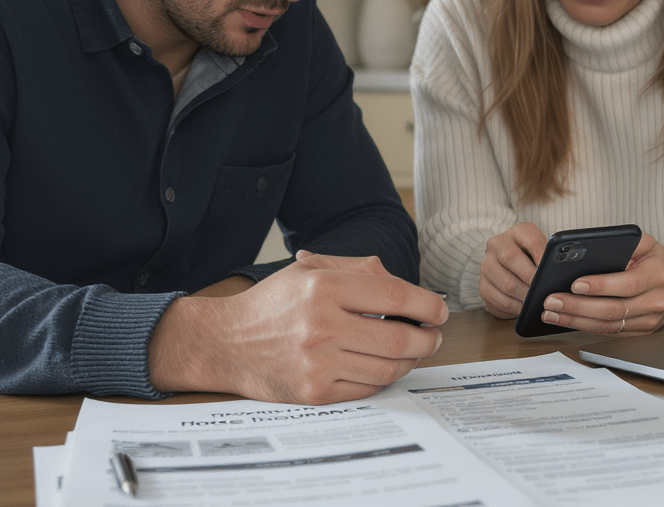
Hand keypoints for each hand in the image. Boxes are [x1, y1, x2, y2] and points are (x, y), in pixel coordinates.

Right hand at [147, 251, 447, 403]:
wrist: (225, 343)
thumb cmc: (272, 304)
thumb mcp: (308, 271)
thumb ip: (357, 270)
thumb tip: (406, 286)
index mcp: (323, 287)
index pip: (396, 298)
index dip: (428, 306)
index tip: (438, 311)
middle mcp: (322, 326)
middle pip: (401, 339)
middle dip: (428, 339)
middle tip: (433, 336)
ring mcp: (319, 363)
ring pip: (389, 368)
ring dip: (410, 361)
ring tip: (412, 351)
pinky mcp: (316, 392)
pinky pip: (368, 388)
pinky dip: (383, 378)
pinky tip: (382, 366)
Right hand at [477, 222, 547, 318]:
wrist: (512, 274)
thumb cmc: (533, 262)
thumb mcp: (542, 253)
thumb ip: (549, 259)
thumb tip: (557, 274)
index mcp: (518, 232)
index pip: (531, 240)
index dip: (542, 256)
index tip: (552, 271)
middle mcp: (498, 244)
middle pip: (511, 258)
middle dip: (531, 278)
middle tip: (545, 291)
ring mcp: (487, 265)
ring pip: (507, 283)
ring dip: (525, 296)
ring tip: (539, 302)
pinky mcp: (483, 286)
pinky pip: (500, 299)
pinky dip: (516, 307)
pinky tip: (527, 308)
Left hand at [537, 232, 663, 335]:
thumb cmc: (656, 260)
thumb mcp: (647, 243)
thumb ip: (625, 241)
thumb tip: (591, 246)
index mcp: (656, 274)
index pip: (626, 283)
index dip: (600, 286)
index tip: (575, 283)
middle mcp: (655, 301)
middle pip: (612, 309)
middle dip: (578, 306)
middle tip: (551, 300)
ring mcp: (648, 320)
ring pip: (608, 325)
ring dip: (575, 320)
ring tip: (550, 312)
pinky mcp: (640, 332)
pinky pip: (609, 332)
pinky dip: (584, 327)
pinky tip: (564, 319)